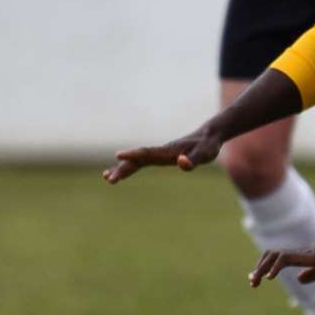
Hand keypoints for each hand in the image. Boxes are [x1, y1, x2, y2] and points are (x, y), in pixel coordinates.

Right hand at [101, 124, 223, 184]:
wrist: (208, 136)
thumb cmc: (207, 146)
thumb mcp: (205, 155)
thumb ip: (194, 160)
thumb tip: (181, 162)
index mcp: (169, 151)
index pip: (148, 153)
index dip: (134, 154)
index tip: (118, 155)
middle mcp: (160, 152)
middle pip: (138, 159)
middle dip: (124, 168)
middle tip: (109, 179)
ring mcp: (159, 154)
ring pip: (137, 161)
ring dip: (123, 169)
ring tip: (107, 178)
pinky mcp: (160, 157)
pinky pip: (141, 163)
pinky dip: (129, 167)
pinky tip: (118, 174)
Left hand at [248, 239, 314, 287]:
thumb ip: (313, 273)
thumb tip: (299, 279)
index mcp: (303, 256)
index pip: (278, 257)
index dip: (265, 267)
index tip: (258, 279)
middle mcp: (300, 252)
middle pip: (272, 255)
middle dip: (259, 269)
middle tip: (251, 282)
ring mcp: (303, 253)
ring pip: (275, 256)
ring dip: (262, 268)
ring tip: (255, 281)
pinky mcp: (307, 255)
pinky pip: (286, 258)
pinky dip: (275, 267)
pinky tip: (270, 277)